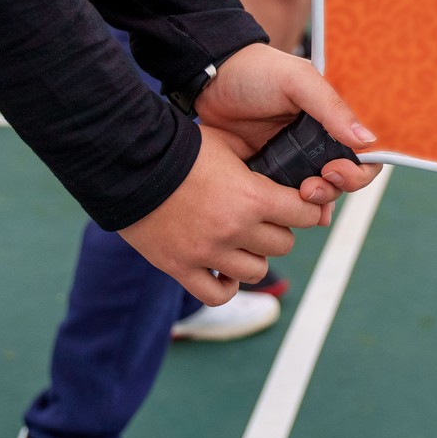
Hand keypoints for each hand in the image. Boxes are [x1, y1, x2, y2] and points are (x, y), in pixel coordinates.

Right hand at [117, 122, 328, 304]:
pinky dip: (225, 286)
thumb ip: (259, 157)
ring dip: (254, 257)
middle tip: (263, 219)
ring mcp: (207, 253)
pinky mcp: (180, 268)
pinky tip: (222, 270)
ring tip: (241, 242)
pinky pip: (216, 295)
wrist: (129, 163)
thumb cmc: (181, 148)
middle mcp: (234, 229)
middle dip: (277, 230)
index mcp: (252, 196)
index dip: (307, 208)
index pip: (305, 214)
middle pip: (283, 245)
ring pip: (256, 272)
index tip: (300, 205)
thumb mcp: (227, 143)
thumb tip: (287, 166)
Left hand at [196, 43, 379, 202]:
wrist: (210, 80)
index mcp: (333, 117)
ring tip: (300, 196)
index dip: (359, 170)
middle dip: (334, 189)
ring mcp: (295, 157)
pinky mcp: (271, 170)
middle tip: (310, 188)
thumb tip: (368, 141)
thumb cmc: (257, 70)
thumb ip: (331, 107)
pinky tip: (288, 213)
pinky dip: (293, 208)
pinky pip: (288, 197)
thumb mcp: (297, 81)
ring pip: (319, 192)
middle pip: (345, 179)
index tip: (334, 170)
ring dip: (316, 202)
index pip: (364, 152)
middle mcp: (320, 140)